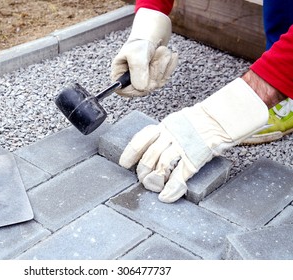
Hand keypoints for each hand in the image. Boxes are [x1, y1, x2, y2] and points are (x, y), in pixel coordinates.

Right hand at [111, 8, 177, 96]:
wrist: (151, 35)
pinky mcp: (155, 81)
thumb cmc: (139, 43)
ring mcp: (144, 83)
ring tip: (160, 50)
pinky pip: (166, 78)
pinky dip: (169, 65)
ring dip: (163, 64)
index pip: (124, 91)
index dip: (136, 87)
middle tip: (156, 53)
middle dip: (154, 70)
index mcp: (119, 76)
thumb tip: (141, 88)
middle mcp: (130, 82)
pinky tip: (169, 55)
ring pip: (157, 83)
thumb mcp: (136, 54)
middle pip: (144, 88)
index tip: (147, 76)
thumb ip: (138, 70)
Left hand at [119, 78, 268, 202]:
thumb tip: (153, 148)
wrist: (222, 118)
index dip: (130, 153)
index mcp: (165, 126)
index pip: (141, 139)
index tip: (124, 164)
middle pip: (149, 155)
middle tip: (142, 179)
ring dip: (154, 180)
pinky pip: (180, 176)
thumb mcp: (178, 121)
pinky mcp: (195, 158)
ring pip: (161, 165)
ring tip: (152, 187)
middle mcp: (171, 135)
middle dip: (142, 170)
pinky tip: (166, 196)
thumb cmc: (201, 121)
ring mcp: (183, 147)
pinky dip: (171, 188)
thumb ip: (166, 134)